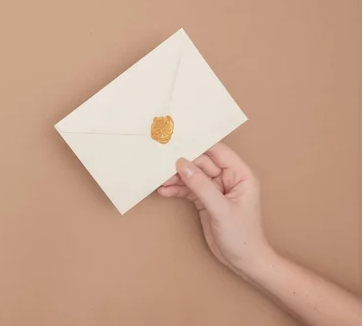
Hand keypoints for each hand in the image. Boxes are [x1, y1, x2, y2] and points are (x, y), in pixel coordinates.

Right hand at [157, 143, 272, 275]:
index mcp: (240, 175)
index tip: (178, 143)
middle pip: (202, 163)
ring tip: (160, 181)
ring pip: (193, 175)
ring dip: (177, 178)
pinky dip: (177, 189)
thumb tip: (182, 164)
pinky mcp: (206, 200)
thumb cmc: (242, 236)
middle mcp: (229, 178)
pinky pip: (189, 188)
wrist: (244, 262)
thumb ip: (201, 186)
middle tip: (163, 167)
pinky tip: (164, 191)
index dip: (199, 146)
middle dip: (183, 165)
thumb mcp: (221, 210)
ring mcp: (216, 189)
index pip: (218, 152)